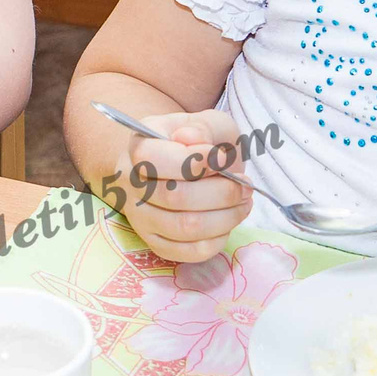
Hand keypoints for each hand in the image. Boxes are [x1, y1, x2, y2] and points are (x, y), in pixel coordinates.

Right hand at [114, 109, 250, 264]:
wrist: (183, 166)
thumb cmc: (199, 144)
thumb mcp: (208, 123)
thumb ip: (203, 127)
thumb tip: (191, 140)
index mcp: (139, 147)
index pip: (155, 159)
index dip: (194, 162)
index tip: (223, 158)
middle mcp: (131, 184)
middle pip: (175, 197)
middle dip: (221, 192)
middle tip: (245, 185)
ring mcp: (140, 217)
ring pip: (185, 227)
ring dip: (225, 217)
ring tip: (243, 202)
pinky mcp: (155, 243)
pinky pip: (188, 252)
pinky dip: (217, 239)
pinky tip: (228, 221)